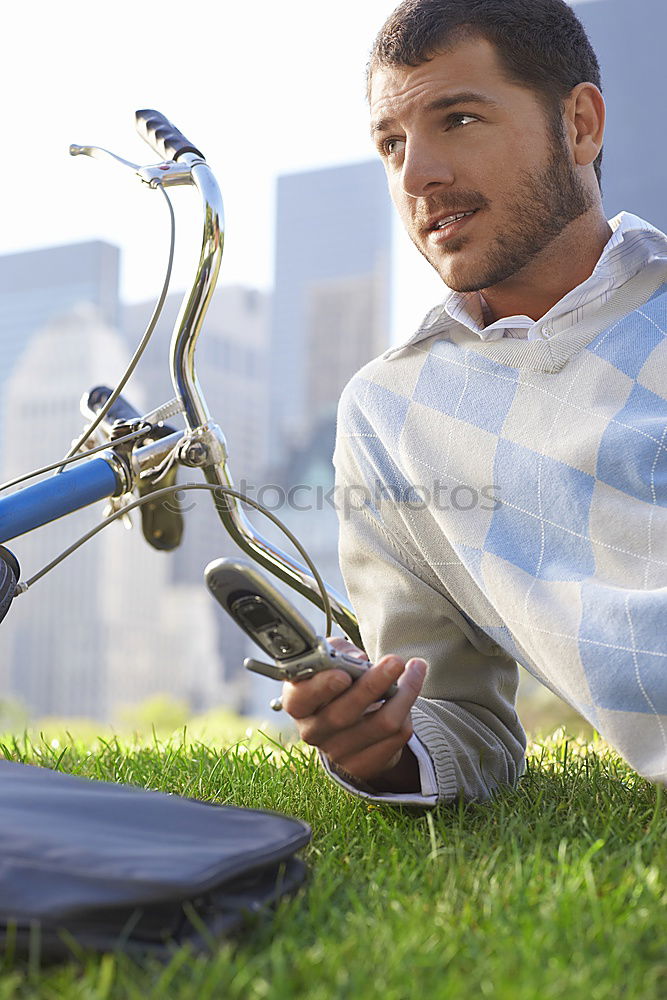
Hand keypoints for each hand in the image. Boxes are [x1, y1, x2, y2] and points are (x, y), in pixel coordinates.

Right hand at [281, 636, 427, 791]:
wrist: (347, 724)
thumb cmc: (337, 683)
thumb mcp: (331, 661)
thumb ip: (340, 653)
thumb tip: (358, 661)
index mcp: (297, 702)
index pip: (301, 698)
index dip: (321, 687)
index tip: (343, 673)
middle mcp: (312, 730)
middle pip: (345, 713)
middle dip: (373, 684)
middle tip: (395, 661)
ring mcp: (337, 752)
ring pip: (382, 724)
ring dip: (405, 692)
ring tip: (416, 668)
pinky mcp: (363, 765)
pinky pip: (396, 737)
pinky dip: (408, 711)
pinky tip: (408, 694)